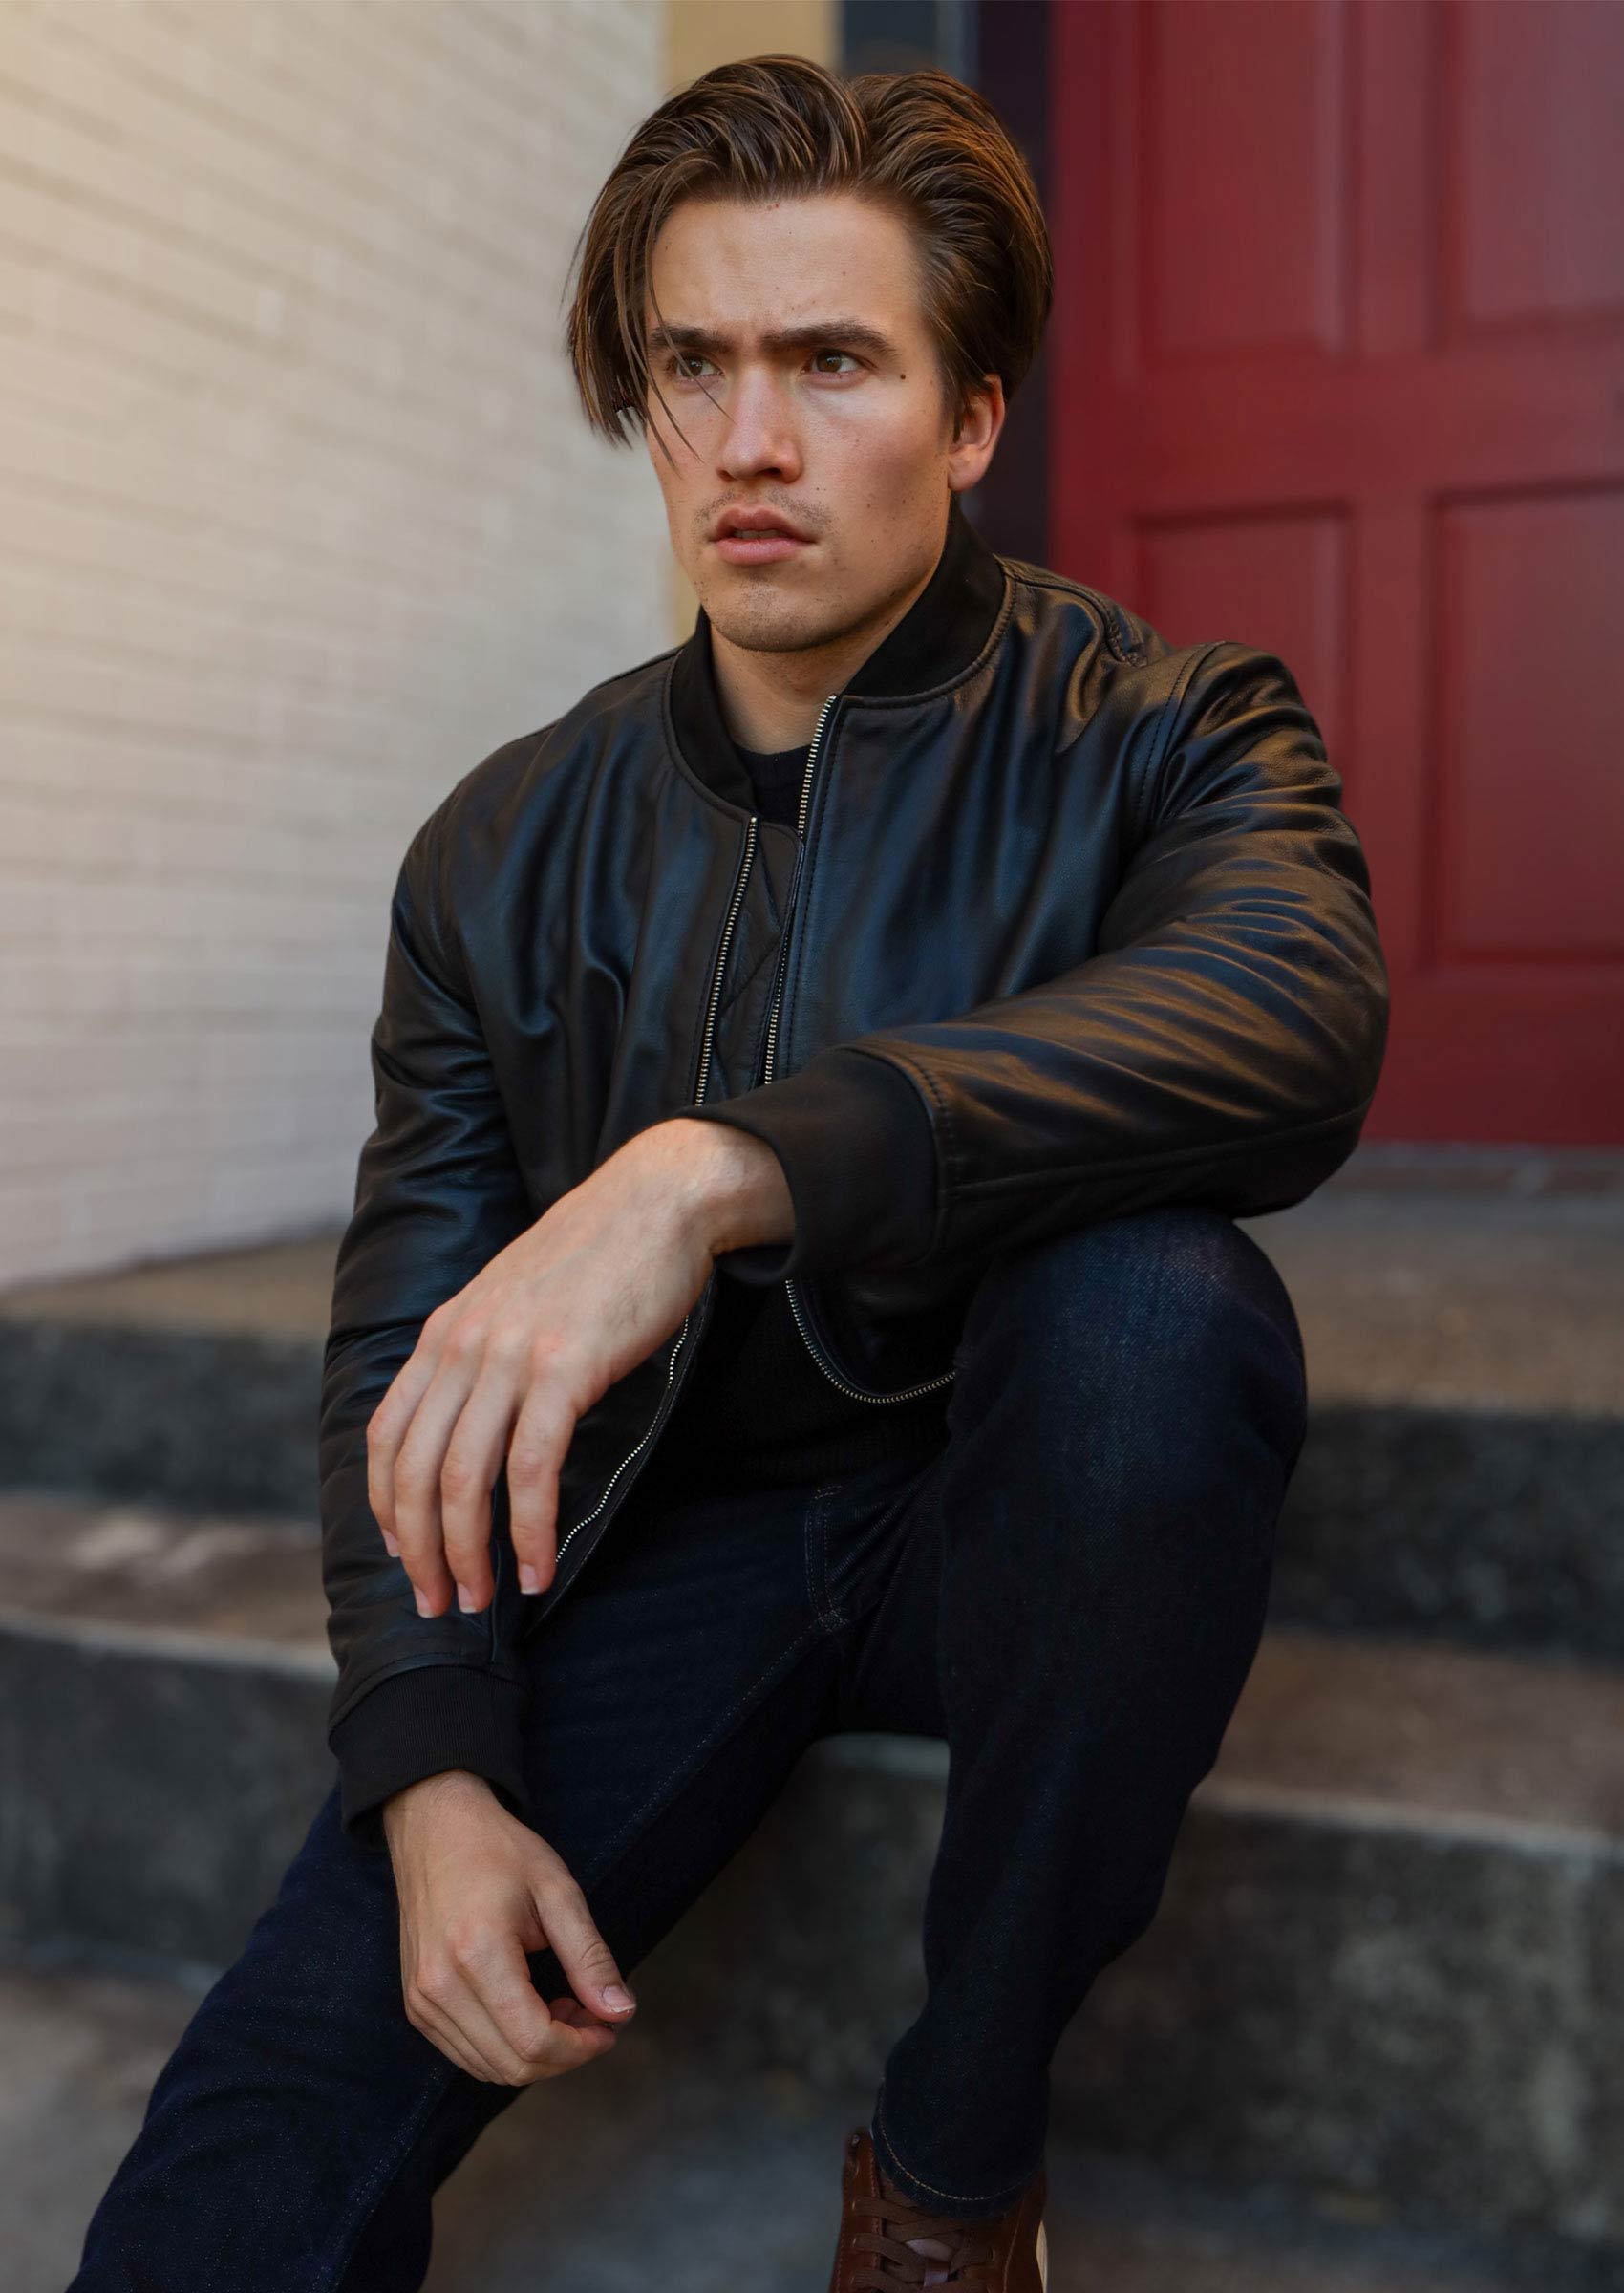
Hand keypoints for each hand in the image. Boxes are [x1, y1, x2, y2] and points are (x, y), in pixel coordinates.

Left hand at [365, 1118, 791, 1614]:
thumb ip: (485, 1351)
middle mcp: (463, 1345)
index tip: (405, 1554)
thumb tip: (479, 1418)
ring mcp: (510, 1356)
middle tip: (441, 1603)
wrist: (658, 1199)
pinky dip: (531, 1530)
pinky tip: (540, 1567)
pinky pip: (533, 1469)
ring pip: (463, 1481)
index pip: (386, 1436)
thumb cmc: (599, 1254)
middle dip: (421, 1553)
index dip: (387, 1507)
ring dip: (468, 1555)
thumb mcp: (514, 1298)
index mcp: (444, 1331)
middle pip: (416, 1473)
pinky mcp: (565, 1369)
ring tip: (483, 1602)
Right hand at [383, 1769, 635, 2083]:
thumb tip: (621, 2013)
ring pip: (490, 2069)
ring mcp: (421, 2001)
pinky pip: (468, 2055)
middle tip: (592, 2014)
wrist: (435, 1829)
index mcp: (477, 1954)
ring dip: (537, 2054)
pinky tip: (529, 2009)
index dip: (581, 2047)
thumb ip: (590, 1957)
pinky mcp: (416, 2006)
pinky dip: (507, 2048)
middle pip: (513, 2066)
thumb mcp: (558, 1891)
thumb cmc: (500, 1852)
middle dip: (565, 2054)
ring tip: (563, 2006)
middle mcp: (439, 1987)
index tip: (609, 2025)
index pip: (534, 2041)